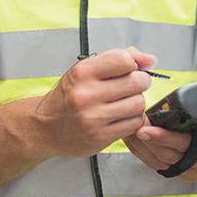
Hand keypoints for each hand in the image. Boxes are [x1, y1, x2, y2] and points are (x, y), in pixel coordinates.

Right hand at [37, 47, 157, 158]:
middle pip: (135, 82)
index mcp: (83, 72)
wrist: (46, 127)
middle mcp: (87, 94)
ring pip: (138, 104)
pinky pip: (134, 124)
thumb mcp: (86, 70)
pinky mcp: (101, 137)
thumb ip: (117, 59)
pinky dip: (134, 119)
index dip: (136, 62)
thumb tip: (150, 60)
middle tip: (135, 84)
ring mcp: (94, 118)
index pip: (123, 60)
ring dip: (137, 102)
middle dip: (141, 81)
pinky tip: (123, 116)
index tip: (137, 67)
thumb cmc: (70, 95)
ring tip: (126, 101)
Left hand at [123, 78, 196, 180]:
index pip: (184, 143)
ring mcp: (192, 170)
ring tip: (127, 128)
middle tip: (131, 125)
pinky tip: (132, 140)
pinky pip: (158, 165)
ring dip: (141, 147)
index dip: (163, 136)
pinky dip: (143, 153)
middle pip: (168, 154)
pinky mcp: (181, 172)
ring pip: (160, 161)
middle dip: (147, 140)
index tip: (145, 126)